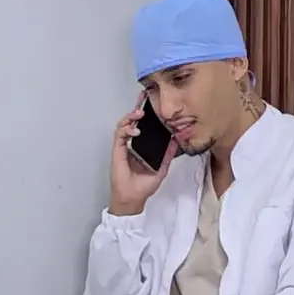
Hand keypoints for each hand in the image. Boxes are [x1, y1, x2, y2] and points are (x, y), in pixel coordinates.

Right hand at [108, 92, 172, 215]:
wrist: (133, 197)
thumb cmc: (144, 185)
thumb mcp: (162, 167)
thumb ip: (168, 154)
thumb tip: (176, 141)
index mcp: (142, 145)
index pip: (144, 125)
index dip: (147, 114)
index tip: (152, 102)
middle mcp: (132, 143)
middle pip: (133, 121)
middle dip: (137, 108)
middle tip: (142, 97)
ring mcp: (123, 146)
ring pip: (124, 124)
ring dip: (131, 117)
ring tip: (139, 113)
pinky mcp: (117, 150)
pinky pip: (119, 135)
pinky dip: (126, 129)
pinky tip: (134, 130)